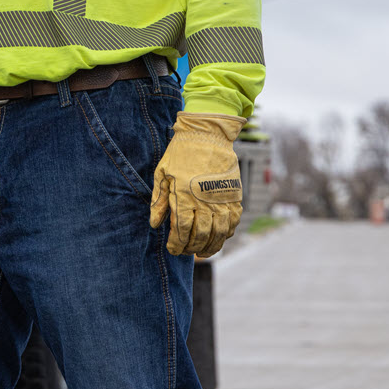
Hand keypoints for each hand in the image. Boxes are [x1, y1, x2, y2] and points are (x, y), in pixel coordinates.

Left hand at [149, 112, 245, 256]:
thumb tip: (154, 224)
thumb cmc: (180, 153)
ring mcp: (222, 200)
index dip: (176, 244)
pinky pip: (232, 223)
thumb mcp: (162, 173)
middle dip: (190, 248)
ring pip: (219, 234)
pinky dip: (226, 235)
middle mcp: (204, 201)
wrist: (207, 136)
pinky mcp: (234, 197)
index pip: (182, 230)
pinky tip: (217, 239)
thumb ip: (159, 200)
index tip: (172, 249)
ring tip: (201, 253)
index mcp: (184, 195)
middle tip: (184, 251)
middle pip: (200, 235)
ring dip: (209, 247)